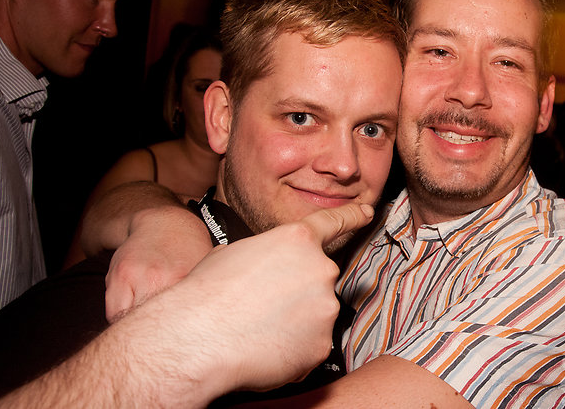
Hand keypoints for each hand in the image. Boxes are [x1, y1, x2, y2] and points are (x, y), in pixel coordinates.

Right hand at [123, 202, 373, 402]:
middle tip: (262, 306)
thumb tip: (265, 268)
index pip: (332, 223)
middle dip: (298, 292)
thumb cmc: (206, 293)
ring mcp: (326, 308)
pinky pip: (311, 346)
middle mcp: (320, 269)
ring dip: (294, 323)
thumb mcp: (234, 254)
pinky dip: (292, 351)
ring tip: (257, 329)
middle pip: (318, 280)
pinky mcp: (323, 345)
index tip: (367, 213)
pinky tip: (264, 350)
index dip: (351, 217)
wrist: (197, 338)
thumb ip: (266, 255)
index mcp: (296, 240)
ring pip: (315, 315)